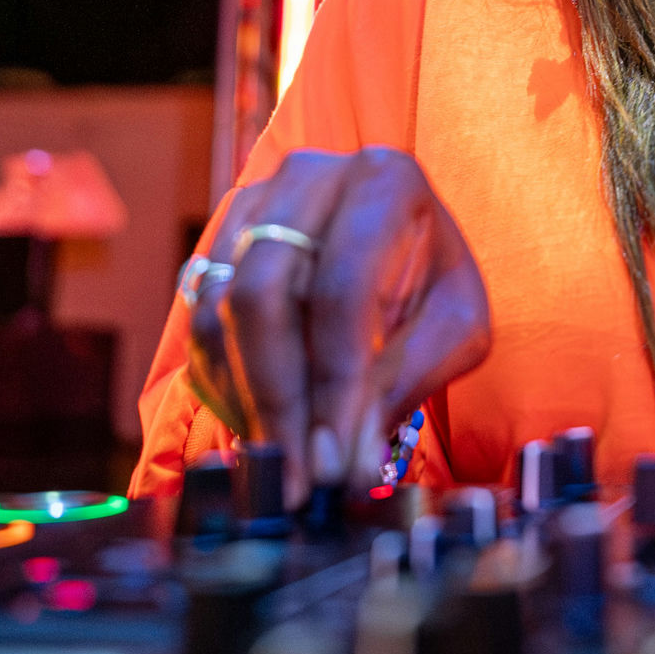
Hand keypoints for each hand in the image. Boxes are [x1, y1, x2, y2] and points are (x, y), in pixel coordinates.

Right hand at [181, 148, 492, 501]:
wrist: (403, 241)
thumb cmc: (435, 281)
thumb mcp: (455, 327)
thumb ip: (404, 384)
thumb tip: (347, 464)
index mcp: (385, 180)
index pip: (341, 288)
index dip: (333, 383)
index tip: (335, 459)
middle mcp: (309, 176)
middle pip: (263, 295)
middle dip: (279, 400)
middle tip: (298, 477)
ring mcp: (254, 203)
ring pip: (220, 310)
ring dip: (247, 401)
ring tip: (284, 464)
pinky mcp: (221, 240)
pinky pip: (199, 319)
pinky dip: (225, 385)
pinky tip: (262, 427)